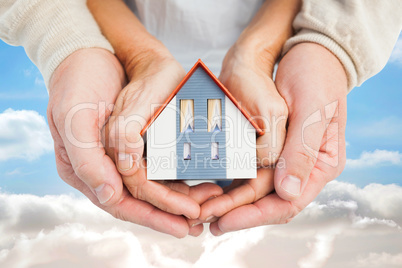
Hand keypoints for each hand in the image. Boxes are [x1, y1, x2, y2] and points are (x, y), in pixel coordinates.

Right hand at [47, 48, 217, 237]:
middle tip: (201, 220)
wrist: (89, 52)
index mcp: (83, 169)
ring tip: (209, 200)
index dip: (152, 216)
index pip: (121, 203)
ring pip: (153, 186)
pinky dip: (177, 175)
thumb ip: (87, 159)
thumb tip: (110, 196)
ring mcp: (120, 155)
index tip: (182, 223)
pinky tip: (198, 178)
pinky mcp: (135, 142)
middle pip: (141, 200)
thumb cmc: (77, 81)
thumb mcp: (74, 117)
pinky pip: (158, 166)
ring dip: (179, 196)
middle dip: (171, 212)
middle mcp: (102, 167)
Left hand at [208, 43, 347, 234]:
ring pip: (255, 190)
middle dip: (237, 211)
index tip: (225, 221)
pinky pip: (249, 172)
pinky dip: (231, 181)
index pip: (288, 202)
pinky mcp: (270, 146)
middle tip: (204, 219)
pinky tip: (211, 186)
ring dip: (230, 200)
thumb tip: (288, 193)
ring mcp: (285, 158)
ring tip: (202, 208)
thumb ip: (301, 152)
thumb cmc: (316, 75)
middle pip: (268, 201)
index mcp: (321, 164)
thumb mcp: (312, 111)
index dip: (255, 215)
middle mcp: (303, 167)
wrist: (306, 50)